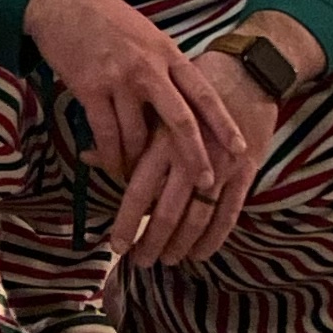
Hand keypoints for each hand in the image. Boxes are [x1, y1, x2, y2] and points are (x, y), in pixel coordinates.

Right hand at [21, 0, 250, 253]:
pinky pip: (106, 133)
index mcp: (166, 52)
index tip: (240, 149)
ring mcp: (118, 79)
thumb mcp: (144, 32)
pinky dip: (110, 155)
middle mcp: (148, 68)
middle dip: (194, 156)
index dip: (224, 124)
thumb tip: (176, 95)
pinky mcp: (90, 88)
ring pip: (138, 135)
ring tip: (140, 180)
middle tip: (205, 183)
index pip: (204, 94)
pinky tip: (111, 165)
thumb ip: (161, 63)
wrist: (58, 0)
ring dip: (139, 163)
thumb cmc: (101, 14)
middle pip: (180, 121)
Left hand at [119, 55, 280, 265]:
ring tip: (167, 260)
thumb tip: (86, 156)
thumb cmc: (188, 87)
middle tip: (139, 261)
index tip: (115, 246)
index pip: (140, 191)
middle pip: (169, 211)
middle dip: (152, 241)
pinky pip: (230, 213)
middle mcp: (192, 157)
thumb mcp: (153, 107)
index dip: (127, 222)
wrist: (246, 70)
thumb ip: (125, 137)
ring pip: (199, 217)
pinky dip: (215, 238)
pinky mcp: (246, 172)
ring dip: (181, 244)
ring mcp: (222, 167)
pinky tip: (200, 253)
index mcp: (163, 141)